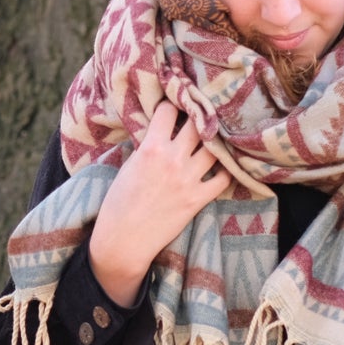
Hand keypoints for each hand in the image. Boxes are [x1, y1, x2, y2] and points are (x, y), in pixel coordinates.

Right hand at [89, 100, 228, 305]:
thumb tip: (157, 132)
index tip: (173, 106)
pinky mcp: (198, 199)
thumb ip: (145, 147)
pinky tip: (221, 166)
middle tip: (199, 115)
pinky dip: (226, 170)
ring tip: (213, 138)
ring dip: (213, 141)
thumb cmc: (117, 203)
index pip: (168, 111)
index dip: (170, 105)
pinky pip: (223, 178)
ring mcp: (188, 180)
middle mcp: (173, 160)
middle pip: (196, 124)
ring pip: (214, 148)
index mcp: (151, 148)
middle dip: (197, 116)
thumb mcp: (127, 166)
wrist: (124, 239)